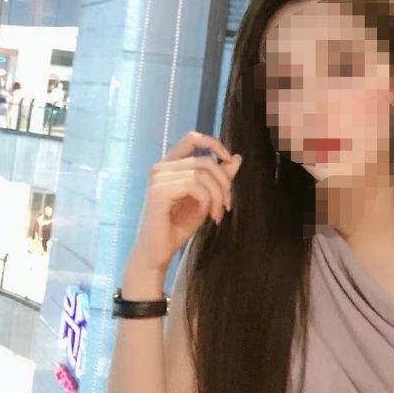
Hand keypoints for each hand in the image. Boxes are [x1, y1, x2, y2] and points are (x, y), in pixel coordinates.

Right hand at [129, 130, 242, 273]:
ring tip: (217, 214)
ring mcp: (157, 177)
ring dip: (218, 195)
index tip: (229, 159)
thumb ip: (218, 178)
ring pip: (203, 173)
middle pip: (205, 161)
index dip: (213, 143)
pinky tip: (206, 215)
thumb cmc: (177, 227)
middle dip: (224, 183)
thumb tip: (236, 158)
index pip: (191, 138)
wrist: (157, 254)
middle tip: (227, 206)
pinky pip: (196, 185)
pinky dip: (208, 200)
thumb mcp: (205, 199)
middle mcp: (160, 167)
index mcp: (169, 165)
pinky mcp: (158, 191)